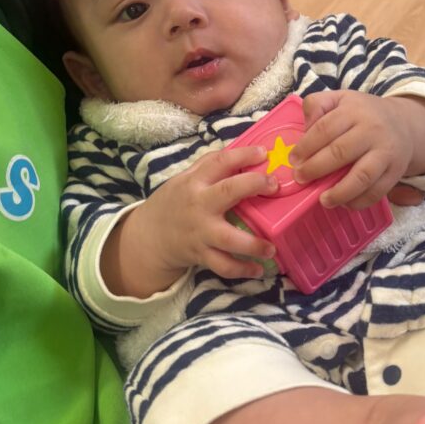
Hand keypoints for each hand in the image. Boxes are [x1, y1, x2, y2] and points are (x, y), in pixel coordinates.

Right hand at [147, 146, 277, 278]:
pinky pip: (223, 266)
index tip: (263, 153)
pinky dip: (242, 270)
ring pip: (228, 239)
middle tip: (274, 186)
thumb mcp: (185, 178)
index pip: (219, 162)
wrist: (149, 236)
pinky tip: (258, 270)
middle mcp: (198, 205)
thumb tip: (243, 153)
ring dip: (253, 244)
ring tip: (271, 247)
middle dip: (252, 186)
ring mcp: (200, 232)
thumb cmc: (175, 202)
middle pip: (227, 192)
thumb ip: (209, 166)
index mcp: (194, 182)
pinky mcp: (201, 255)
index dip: (242, 155)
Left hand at [289, 90, 414, 209]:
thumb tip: (305, 128)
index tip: (293, 160)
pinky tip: (344, 203)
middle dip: (316, 168)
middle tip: (301, 178)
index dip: (306, 147)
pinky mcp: (395, 172)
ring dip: (339, 192)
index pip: (325, 129)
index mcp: (354, 111)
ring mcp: (385, 152)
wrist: (404, 123)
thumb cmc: (363, 114)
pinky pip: (377, 191)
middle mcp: (372, 130)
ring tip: (323, 200)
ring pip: (362, 176)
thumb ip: (317, 105)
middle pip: (340, 152)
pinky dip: (359, 201)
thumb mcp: (340, 99)